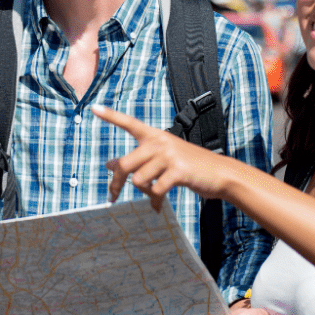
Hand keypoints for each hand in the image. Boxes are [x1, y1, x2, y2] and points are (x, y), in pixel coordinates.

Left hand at [93, 105, 233, 209]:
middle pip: (125, 164)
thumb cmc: (187, 166)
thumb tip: (108, 164)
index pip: (129, 123)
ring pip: (139, 181)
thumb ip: (137, 159)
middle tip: (112, 196)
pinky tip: (159, 206)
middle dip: (116, 184)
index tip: (94, 108)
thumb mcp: (161, 158)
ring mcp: (169, 156)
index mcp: (154, 135)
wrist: (220, 173)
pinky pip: (156, 191)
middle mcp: (160, 142)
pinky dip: (155, 201)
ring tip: (154, 195)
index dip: (111, 116)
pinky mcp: (178, 171)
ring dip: (144, 193)